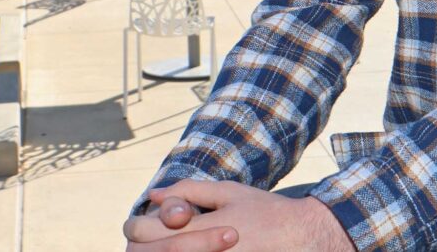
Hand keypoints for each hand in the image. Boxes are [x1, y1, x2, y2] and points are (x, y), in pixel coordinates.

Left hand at [123, 180, 354, 251]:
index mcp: (202, 229)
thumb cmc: (264, 212)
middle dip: (143, 244)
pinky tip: (188, 246)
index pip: (147, 232)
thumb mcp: (228, 192)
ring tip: (171, 241)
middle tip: (152, 234)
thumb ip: (190, 190)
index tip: (147, 220)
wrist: (298, 239)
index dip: (138, 226)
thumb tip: (155, 193)